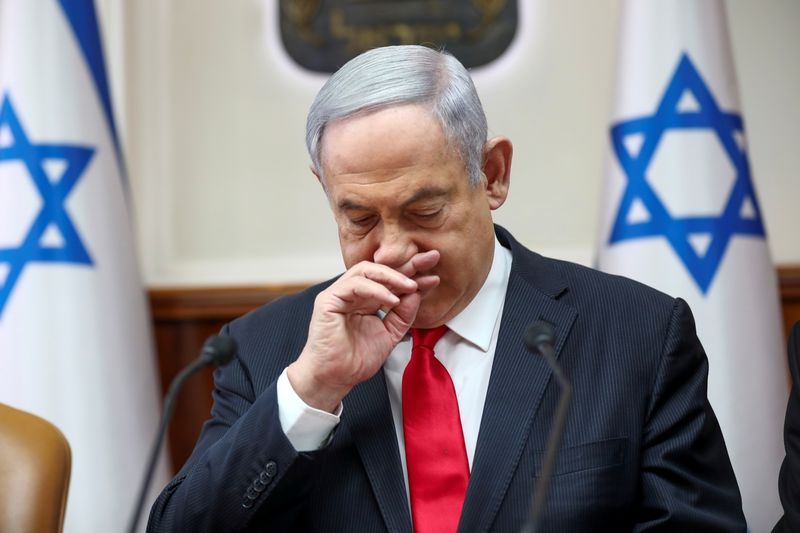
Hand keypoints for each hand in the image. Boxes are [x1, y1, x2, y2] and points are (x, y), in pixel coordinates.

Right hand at [287, 250, 439, 411]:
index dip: (413, 276)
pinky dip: (376, 290)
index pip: (391, 281)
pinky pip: (355, 285)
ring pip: (366, 270)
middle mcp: (353, 293)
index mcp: (366, 299)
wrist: (336, 378)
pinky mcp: (329, 300)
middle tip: (429, 260)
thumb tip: (417, 293)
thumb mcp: (390, 334)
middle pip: (381, 269)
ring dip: (392, 276)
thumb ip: (403, 315)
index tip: (434, 277)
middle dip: (407, 265)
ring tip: (411, 286)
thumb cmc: (355, 360)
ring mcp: (340, 294)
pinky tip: (392, 299)